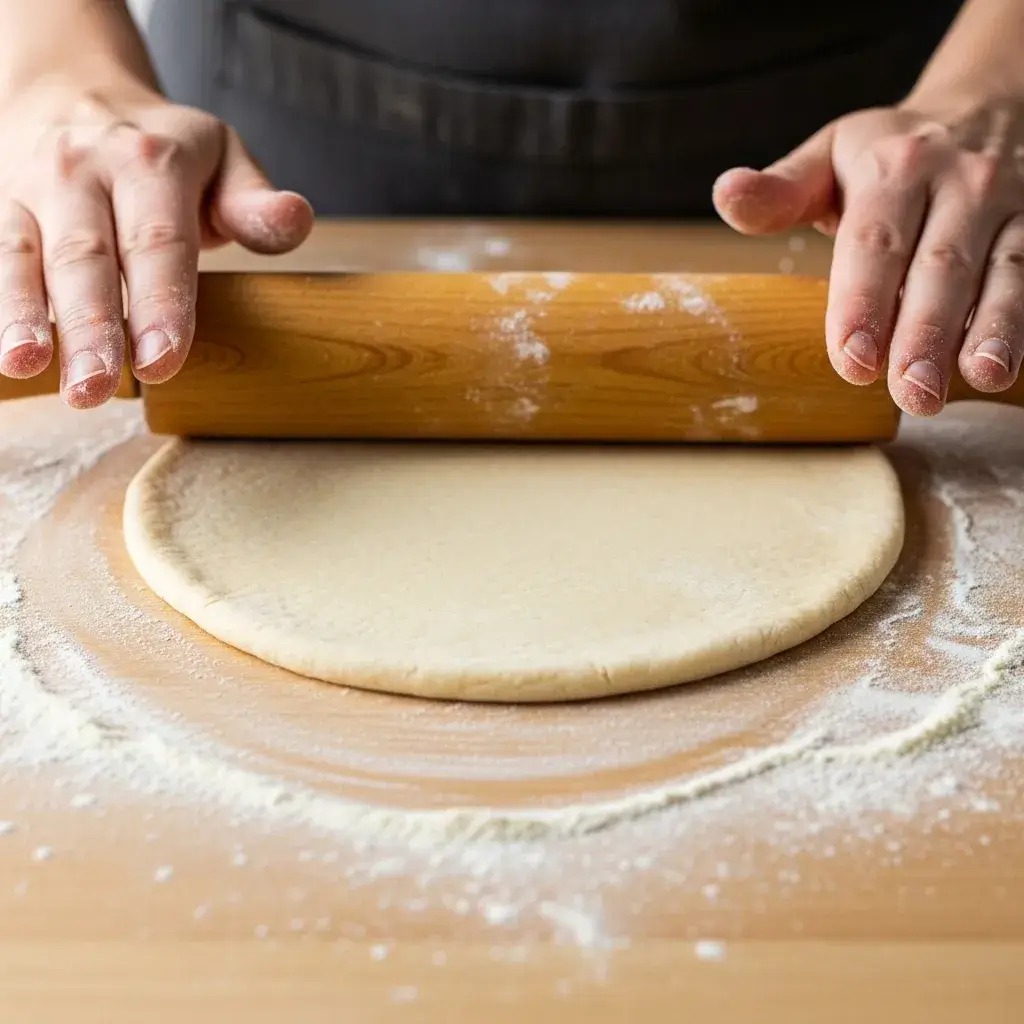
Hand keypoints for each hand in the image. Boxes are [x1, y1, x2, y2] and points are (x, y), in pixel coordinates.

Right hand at [0, 75, 312, 407]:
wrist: (76, 93)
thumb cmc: (166, 150)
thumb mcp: (223, 159)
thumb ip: (255, 202)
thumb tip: (296, 220)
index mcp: (151, 162)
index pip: (158, 242)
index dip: (161, 303)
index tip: (164, 360)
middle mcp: (83, 170)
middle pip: (86, 257)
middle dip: (91, 326)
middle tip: (96, 388)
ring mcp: (29, 187)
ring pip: (21, 255)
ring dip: (23, 315)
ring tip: (26, 366)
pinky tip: (2, 350)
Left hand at [713, 97, 1023, 414]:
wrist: (982, 109)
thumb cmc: (885, 154)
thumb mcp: (827, 158)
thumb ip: (780, 191)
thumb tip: (726, 194)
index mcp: (894, 168)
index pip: (874, 242)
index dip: (863, 302)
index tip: (852, 361)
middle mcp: (961, 182)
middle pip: (941, 266)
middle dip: (926, 332)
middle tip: (911, 393)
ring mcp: (1013, 204)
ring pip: (1006, 270)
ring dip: (995, 328)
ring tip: (981, 377)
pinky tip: (1014, 365)